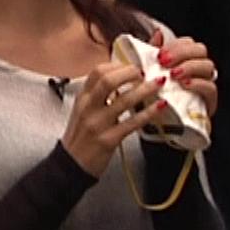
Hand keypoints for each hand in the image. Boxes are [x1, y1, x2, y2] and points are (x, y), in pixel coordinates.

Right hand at [60, 61, 166, 175]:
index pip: (97, 72)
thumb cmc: (79, 138)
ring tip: (157, 84)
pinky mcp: (109, 139)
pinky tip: (158, 107)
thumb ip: (97, 96)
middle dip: (130, 73)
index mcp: (82, 99)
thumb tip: (121, 82)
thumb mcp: (82, 111)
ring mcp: (99, 124)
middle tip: (143, 73)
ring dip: (145, 90)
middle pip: (108, 80)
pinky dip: (148, 113)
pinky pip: (132, 123)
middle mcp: (89, 108)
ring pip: (124, 100)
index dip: (117, 65)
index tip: (130, 66)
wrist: (71, 164)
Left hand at [153, 29, 218, 115]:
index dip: (176, 45)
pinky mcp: (209, 103)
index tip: (159, 54)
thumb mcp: (147, 75)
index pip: (188, 43)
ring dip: (190, 67)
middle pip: (200, 50)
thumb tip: (157, 33)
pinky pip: (211, 88)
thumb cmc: (151, 100)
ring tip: (174, 75)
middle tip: (164, 62)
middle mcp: (197, 71)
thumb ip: (151, 54)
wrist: (156, 130)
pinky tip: (185, 85)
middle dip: (182, 53)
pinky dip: (198, 84)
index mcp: (184, 61)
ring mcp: (205, 85)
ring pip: (208, 66)